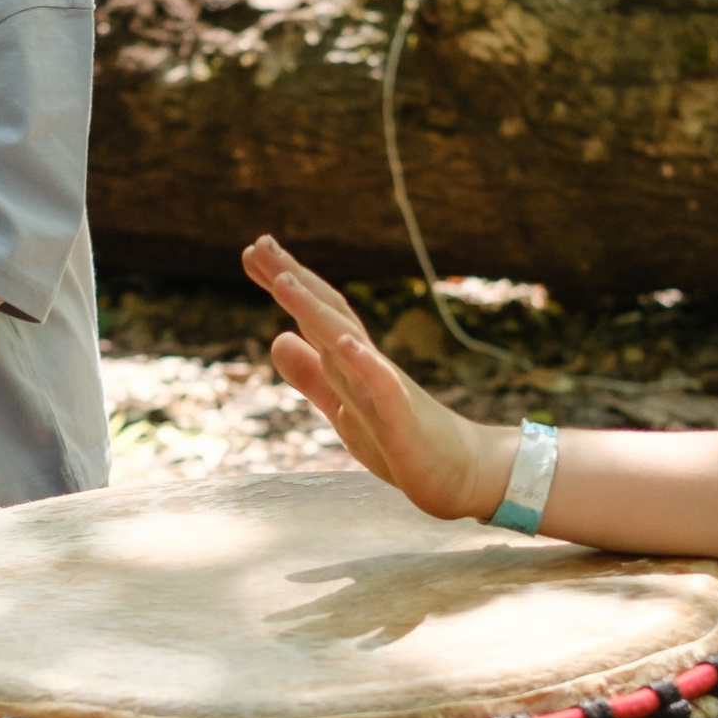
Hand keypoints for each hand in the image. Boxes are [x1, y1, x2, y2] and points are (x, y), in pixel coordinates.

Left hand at [239, 235, 505, 524]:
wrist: (464, 473)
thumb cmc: (404, 440)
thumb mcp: (343, 408)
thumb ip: (311, 375)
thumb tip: (276, 339)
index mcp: (352, 366)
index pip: (317, 315)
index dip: (286, 284)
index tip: (253, 251)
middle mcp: (368, 367)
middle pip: (329, 315)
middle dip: (293, 280)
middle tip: (259, 244)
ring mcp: (388, 391)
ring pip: (348, 344)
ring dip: (316, 311)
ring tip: (284, 280)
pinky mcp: (404, 422)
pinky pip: (385, 389)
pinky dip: (364, 365)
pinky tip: (344, 344)